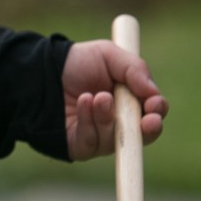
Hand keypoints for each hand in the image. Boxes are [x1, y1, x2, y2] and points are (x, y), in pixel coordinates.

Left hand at [62, 41, 167, 160]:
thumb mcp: (108, 55)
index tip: (154, 104)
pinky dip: (89, 121)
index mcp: (132, 99)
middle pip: (143, 135)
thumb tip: (153, 92)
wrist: (42, 71)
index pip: (154, 111)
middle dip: (148, 130)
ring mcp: (102, 135)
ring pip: (116, 138)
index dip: (158, 110)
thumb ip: (134, 69)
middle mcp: (121, 121)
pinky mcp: (83, 145)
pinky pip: (92, 141)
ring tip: (97, 96)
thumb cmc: (79, 62)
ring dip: (108, 116)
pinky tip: (84, 102)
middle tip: (147, 121)